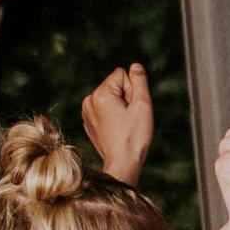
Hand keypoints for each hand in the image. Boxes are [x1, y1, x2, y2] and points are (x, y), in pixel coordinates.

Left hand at [81, 62, 156, 187]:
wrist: (123, 163)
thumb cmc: (134, 136)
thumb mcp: (143, 105)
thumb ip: (139, 81)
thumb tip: (135, 66)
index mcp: (100, 93)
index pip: (122, 74)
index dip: (133, 90)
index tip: (132, 109)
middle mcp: (89, 100)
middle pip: (115, 85)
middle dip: (125, 98)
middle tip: (129, 119)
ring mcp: (86, 112)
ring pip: (110, 97)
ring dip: (119, 107)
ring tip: (123, 125)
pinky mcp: (88, 122)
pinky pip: (104, 109)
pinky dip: (112, 116)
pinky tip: (116, 130)